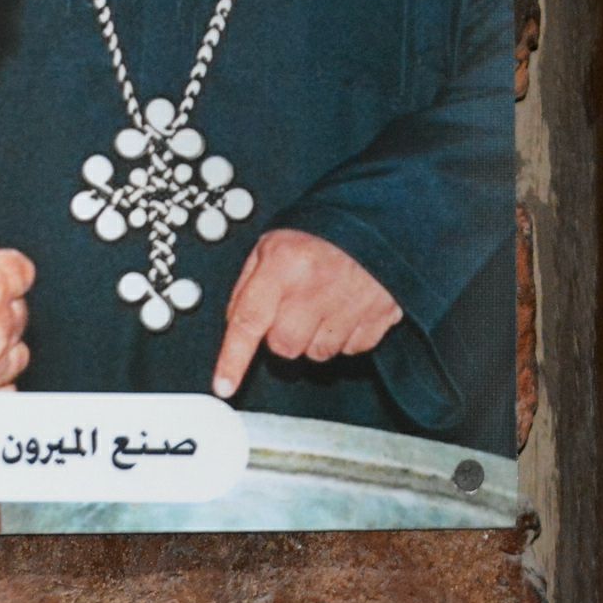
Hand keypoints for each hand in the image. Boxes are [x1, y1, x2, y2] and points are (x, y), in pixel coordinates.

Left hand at [211, 228, 402, 397]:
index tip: (224, 385)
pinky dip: (346, 336)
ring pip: (317, 353)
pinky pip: (351, 350)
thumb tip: (235, 323)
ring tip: (323, 304)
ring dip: (315, 337)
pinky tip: (346, 308)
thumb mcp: (272, 243)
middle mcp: (314, 287)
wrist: (378, 217)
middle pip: (284, 346)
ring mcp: (349, 304)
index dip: (233, 359)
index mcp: (283, 264)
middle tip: (293, 309)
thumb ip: (249, 284)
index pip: (249, 320)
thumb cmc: (321, 231)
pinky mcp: (378, 316)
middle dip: (283, 335)